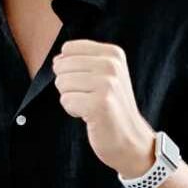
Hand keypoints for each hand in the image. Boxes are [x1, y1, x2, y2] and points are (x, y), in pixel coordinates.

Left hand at [52, 40, 158, 177]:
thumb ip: (79, 62)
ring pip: (61, 83)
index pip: (68, 48)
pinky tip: (90, 115)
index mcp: (113, 53)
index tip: (88, 82)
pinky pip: (65, 100)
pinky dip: (73, 111)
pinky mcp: (99, 103)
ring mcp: (107, 83)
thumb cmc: (111, 107)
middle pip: (61, 65)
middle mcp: (112, 65)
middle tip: (89, 97)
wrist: (130, 139)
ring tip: (90, 106)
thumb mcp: (103, 76)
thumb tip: (57, 60)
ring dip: (71, 98)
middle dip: (68, 85)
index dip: (68, 67)